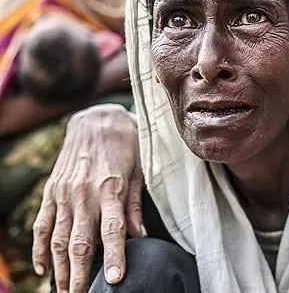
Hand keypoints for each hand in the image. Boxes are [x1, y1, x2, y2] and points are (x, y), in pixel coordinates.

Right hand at [32, 104, 142, 292]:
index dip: (115, 256)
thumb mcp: (140, 171)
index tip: (115, 280)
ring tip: (66, 290)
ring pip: (60, 239)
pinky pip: (42, 225)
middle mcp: (84, 194)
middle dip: (81, 274)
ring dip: (62, 269)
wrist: (97, 118)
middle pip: (81, 242)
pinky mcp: (51, 192)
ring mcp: (64, 194)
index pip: (113, 230)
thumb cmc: (127, 145)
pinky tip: (45, 268)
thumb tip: (140, 237)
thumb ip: (135, 206)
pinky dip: (41, 249)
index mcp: (111, 189)